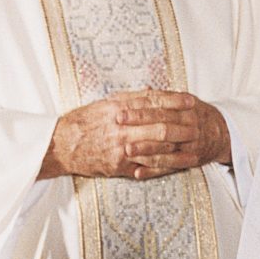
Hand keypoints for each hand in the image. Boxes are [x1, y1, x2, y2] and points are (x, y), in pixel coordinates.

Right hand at [39, 90, 232, 180]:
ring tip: (195, 145)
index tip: (191, 101)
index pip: (153, 103)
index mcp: (118, 109)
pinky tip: (179, 164)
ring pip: (157, 148)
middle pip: (160, 126)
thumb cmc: (84, 122)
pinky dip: (164, 165)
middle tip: (198, 125)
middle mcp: (122, 128)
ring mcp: (122, 149)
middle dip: (182, 126)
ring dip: (178, 148)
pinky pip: (147, 167)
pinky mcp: (120, 166)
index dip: (175, 102)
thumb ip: (129, 98)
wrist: (61, 145)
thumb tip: (151, 91)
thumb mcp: (105, 104)